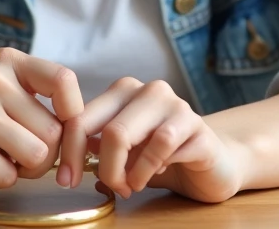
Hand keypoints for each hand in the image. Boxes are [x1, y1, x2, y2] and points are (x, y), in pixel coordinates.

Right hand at [0, 48, 84, 187]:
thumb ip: (32, 93)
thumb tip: (79, 131)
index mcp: (7, 61)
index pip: (64, 80)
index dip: (76, 112)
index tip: (67, 130)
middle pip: (54, 131)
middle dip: (46, 153)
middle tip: (21, 153)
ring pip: (37, 156)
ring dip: (25, 168)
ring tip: (2, 157)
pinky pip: (8, 176)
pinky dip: (0, 178)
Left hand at [62, 77, 250, 202]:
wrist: (213, 164)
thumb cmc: (161, 157)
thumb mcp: (124, 151)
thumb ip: (96, 146)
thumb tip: (65, 159)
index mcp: (123, 91)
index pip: (81, 117)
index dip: (68, 152)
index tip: (65, 180)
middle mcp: (148, 90)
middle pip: (105, 130)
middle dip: (101, 168)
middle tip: (111, 188)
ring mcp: (175, 105)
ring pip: (125, 135)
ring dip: (124, 172)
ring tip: (131, 186)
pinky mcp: (197, 126)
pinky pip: (162, 146)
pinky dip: (149, 169)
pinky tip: (155, 175)